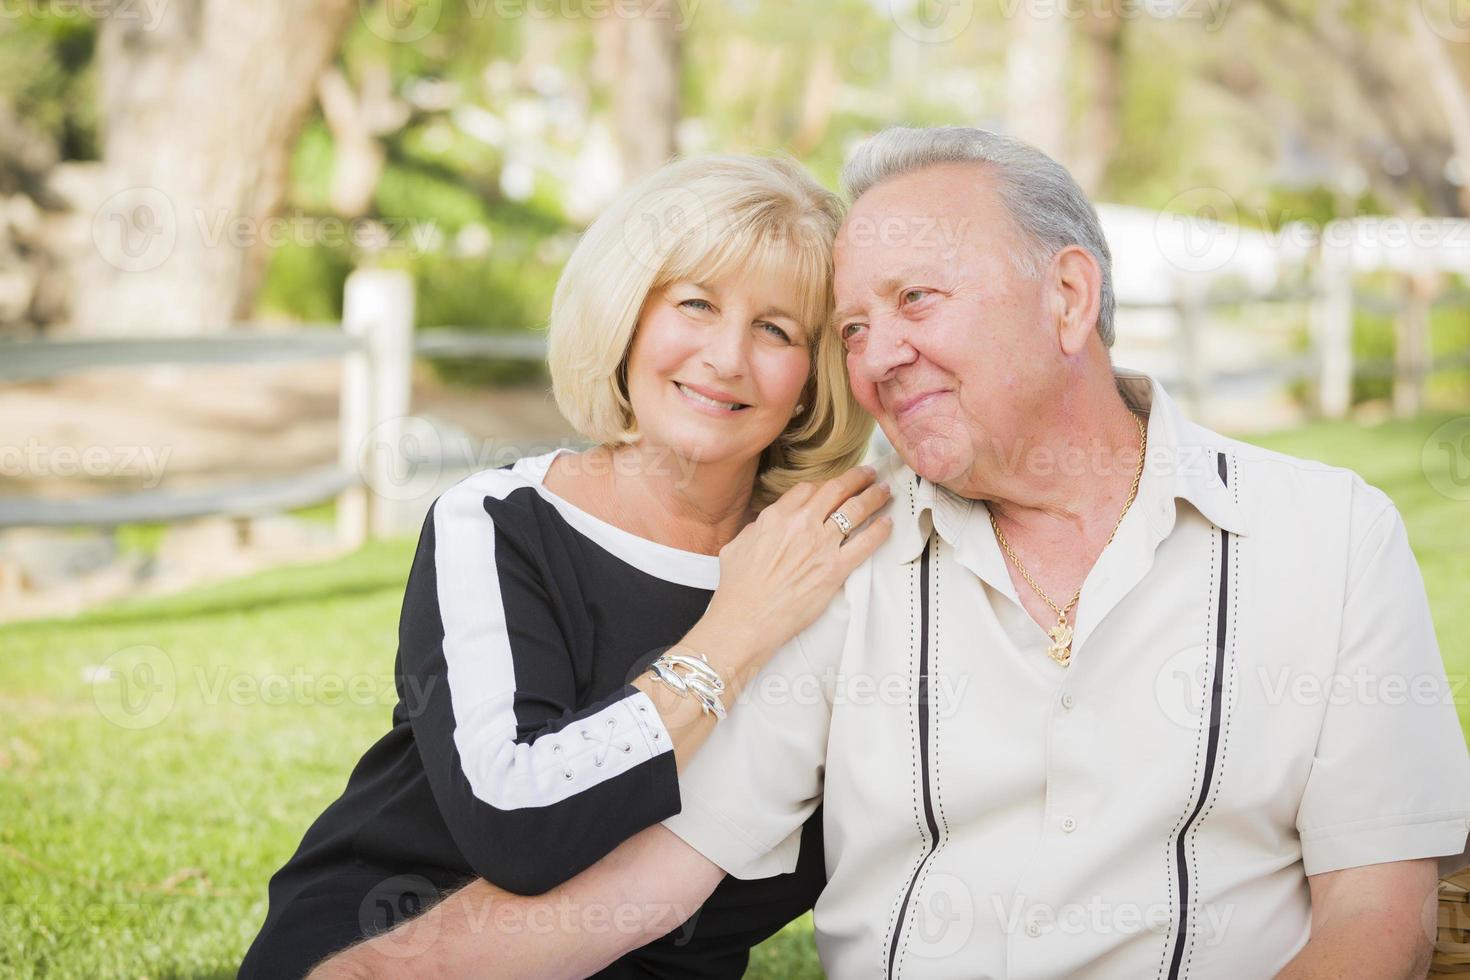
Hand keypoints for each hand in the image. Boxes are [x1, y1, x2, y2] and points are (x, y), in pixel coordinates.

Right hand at [695, 464, 891, 674]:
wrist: (747, 620)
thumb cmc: (737, 589)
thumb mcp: (737, 546)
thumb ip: (755, 529)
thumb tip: (765, 525)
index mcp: (776, 517)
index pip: (807, 489)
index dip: (824, 484)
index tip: (833, 486)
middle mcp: (801, 525)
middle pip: (836, 490)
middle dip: (856, 478)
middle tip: (868, 473)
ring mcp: (821, 546)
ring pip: (855, 510)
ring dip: (873, 496)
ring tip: (884, 489)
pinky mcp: (835, 569)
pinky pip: (865, 543)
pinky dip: (879, 530)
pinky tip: (887, 522)